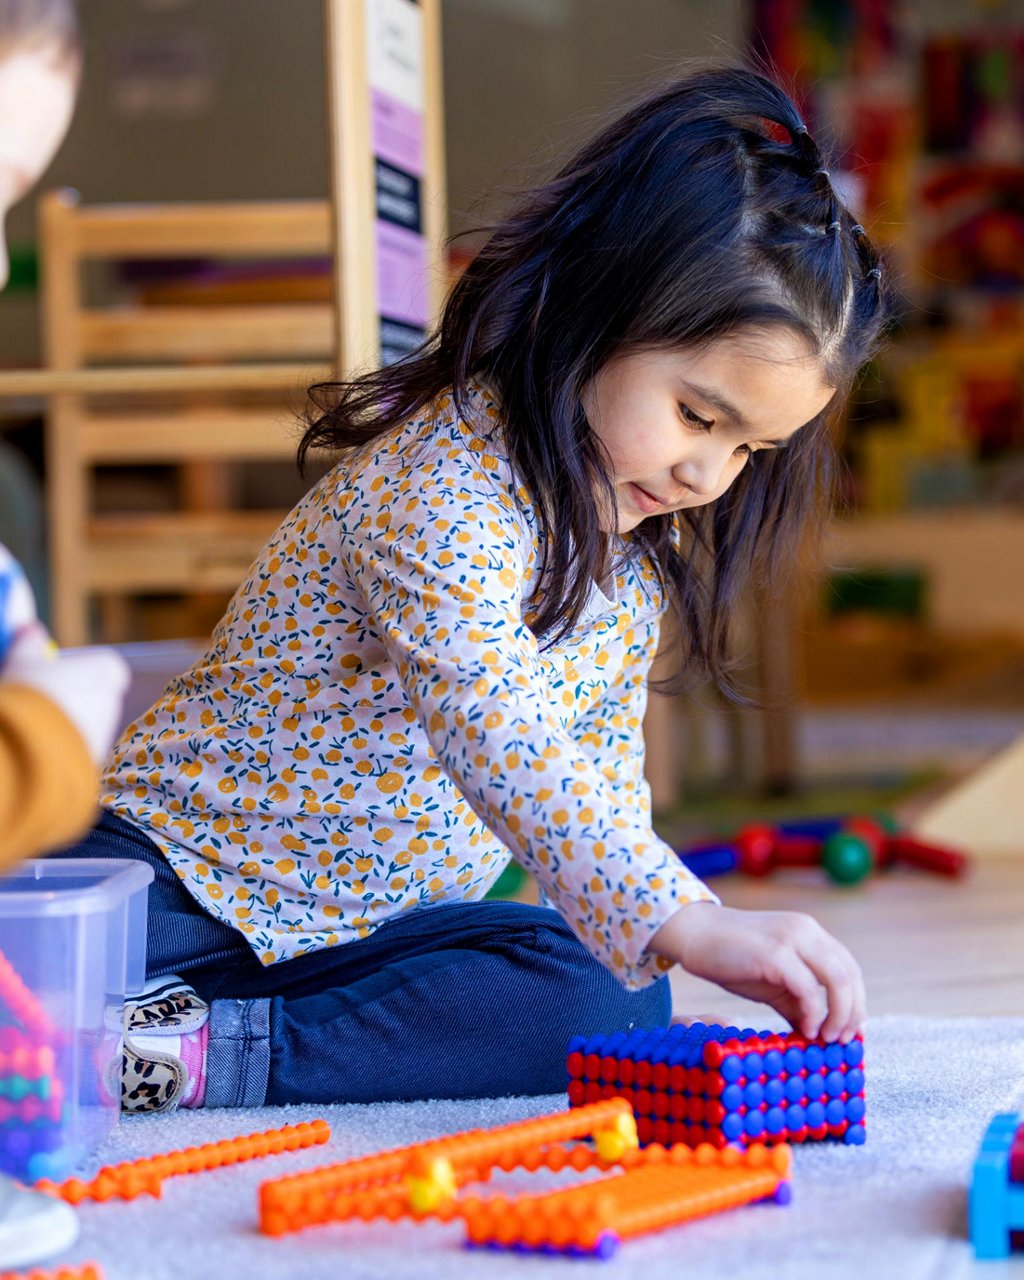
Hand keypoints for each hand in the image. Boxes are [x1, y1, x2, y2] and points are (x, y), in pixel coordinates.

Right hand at [3, 628, 129, 764]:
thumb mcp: (23, 660)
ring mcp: (104, 732)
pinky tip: (36, 746)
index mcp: (106, 669)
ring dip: (64, 724)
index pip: (104, 666)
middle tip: (37, 700)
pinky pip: (76, 749)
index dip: (79, 669)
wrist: (33, 746)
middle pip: (94, 695)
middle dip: (70, 698)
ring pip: (85, 724)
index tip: (53, 673)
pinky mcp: (92, 761)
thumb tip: (30, 630)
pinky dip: (61, 747)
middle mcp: (112, 701)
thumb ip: (30, 643)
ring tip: (31, 725)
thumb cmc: (31, 694)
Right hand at [649, 901, 865, 1042]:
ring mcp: (792, 939)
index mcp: (809, 933)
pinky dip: (814, 1014)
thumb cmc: (731, 958)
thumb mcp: (772, 981)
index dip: (856, 1002)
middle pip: (850, 975)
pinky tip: (806, 1030)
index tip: (851, 1032)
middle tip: (842, 1041)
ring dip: (839, 1016)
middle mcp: (806, 931)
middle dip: (852, 1013)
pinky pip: (808, 989)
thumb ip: (798, 1002)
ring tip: (826, 1039)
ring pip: (838, 980)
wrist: (694, 933)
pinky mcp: (775, 953)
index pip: (849, 968)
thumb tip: (819, 1035)